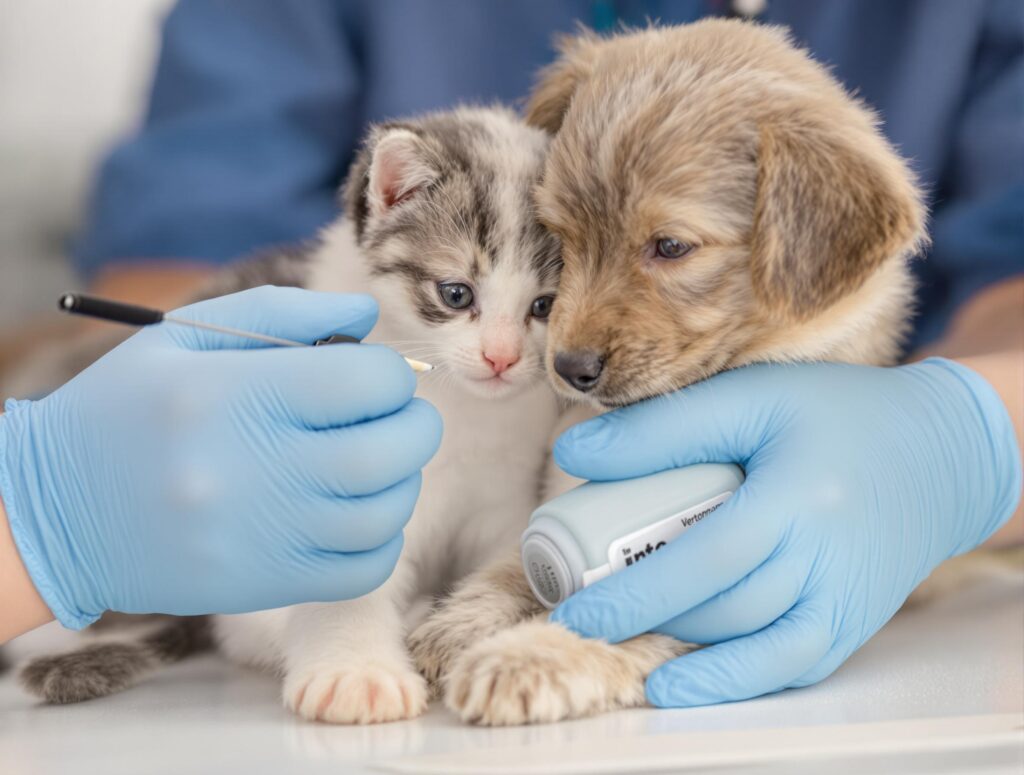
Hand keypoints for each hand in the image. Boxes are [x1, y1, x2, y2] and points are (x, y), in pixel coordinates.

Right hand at [0, 286, 441, 628]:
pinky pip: (362, 569)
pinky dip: (382, 537)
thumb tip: (365, 318)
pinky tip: (358, 511)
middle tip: (401, 417)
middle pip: (386, 452)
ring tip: (378, 462)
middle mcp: (250, 469)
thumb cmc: (127, 409)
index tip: (375, 376)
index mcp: (234, 395)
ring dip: (402, 481)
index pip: (364, 383)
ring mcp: (258, 536)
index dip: (389, 374)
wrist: (54, 512)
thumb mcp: (186, 336)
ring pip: (383, 514)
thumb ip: (284, 314)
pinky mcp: (261, 584)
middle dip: (415, 426)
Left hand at [551, 360, 1020, 705]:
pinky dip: (736, 679)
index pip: (705, 562)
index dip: (635, 594)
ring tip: (624, 637)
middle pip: (723, 609)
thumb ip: (663, 428)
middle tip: (583, 621)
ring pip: (753, 646)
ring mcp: (845, 601)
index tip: (574, 611)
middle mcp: (826, 561)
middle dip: (645, 621)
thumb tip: (577, 453)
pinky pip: (792, 666)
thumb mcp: (751, 398)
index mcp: (798, 498)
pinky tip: (684, 678)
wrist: (941, 451)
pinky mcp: (853, 622)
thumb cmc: (837, 415)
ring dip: (683, 649)